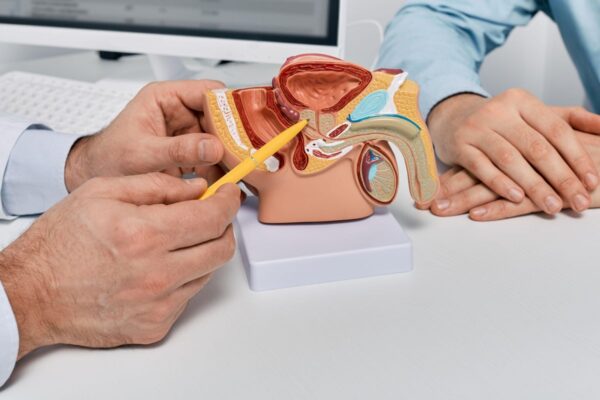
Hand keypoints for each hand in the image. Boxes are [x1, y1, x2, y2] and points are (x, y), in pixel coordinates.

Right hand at [0, 173, 240, 357]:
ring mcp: (159, 305)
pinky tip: (159, 268)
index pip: (213, 217)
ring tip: (176, 241)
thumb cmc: (60, 244)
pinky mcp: (155, 326)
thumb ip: (157, 185)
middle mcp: (157, 274)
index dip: (228, 202)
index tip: (229, 194)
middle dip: (224, 226)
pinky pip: (188, 297)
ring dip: (203, 251)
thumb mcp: (102, 192)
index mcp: (145, 235)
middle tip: (212, 215)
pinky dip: (183, 278)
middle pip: (222, 248)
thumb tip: (198, 188)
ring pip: (208, 272)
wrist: (32, 294)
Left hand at [65, 80, 225, 191]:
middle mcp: (179, 112)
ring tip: (235, 172)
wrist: (96, 177)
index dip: (227, 108)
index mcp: (165, 98)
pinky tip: (223, 182)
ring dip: (227, 157)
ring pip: (220, 139)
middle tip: (242, 156)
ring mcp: (186, 132)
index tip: (240, 128)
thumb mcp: (143, 154)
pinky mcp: (189, 152)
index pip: (207, 92)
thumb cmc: (108, 158)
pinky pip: (213, 158)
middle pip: (219, 118)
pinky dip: (220, 171)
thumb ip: (178, 149)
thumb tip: (211, 146)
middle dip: (231, 138)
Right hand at [428, 91, 598, 214]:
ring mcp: (476, 128)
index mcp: (522, 100)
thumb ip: (569, 118)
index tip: (592, 181)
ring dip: (534, 186)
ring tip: (552, 207)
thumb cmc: (498, 121)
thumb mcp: (532, 113)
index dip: (576, 157)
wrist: (451, 117)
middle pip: (536, 147)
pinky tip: (517, 198)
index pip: (556, 130)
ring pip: (510, 159)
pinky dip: (500, 184)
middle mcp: (498, 111)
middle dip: (561, 178)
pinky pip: (482, 168)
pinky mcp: (458, 146)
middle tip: (578, 201)